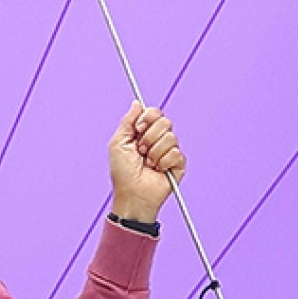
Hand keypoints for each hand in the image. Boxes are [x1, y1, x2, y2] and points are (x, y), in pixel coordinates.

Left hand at [108, 101, 186, 222]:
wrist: (132, 194)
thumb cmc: (122, 172)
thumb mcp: (118, 143)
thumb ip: (127, 121)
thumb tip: (137, 103)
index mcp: (144, 132)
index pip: (155, 113)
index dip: (149, 117)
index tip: (140, 127)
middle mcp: (158, 139)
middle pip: (165, 121)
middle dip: (149, 137)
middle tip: (140, 151)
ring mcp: (169, 151)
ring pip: (170, 137)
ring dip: (154, 153)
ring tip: (147, 164)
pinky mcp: (179, 163)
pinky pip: (176, 153)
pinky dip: (163, 163)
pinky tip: (157, 170)